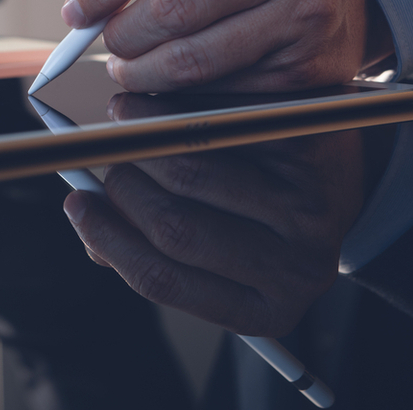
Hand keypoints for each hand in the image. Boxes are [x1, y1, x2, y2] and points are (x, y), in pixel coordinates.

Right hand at [62, 126, 394, 336]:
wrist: (336, 182)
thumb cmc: (252, 225)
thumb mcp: (210, 259)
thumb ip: (145, 249)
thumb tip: (87, 221)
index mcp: (261, 310)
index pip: (162, 280)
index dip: (107, 238)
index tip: (76, 204)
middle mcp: (295, 270)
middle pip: (175, 227)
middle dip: (122, 187)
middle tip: (103, 160)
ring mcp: (311, 210)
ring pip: (195, 169)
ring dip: (141, 138)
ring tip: (123, 122)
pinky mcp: (310, 150)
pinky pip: (219, 123)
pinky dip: (175, 107)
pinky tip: (158, 103)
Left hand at [64, 0, 393, 92]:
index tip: (76, 9)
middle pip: (173, 4)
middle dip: (120, 32)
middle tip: (104, 39)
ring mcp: (306, 11)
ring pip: (191, 57)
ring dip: (140, 69)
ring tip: (126, 63)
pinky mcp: (304, 67)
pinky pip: (216, 88)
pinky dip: (177, 88)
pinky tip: (170, 74)